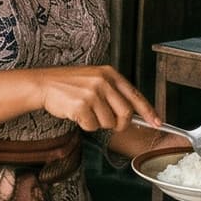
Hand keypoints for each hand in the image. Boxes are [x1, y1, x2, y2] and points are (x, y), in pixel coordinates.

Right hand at [36, 65, 159, 133]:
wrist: (43, 84)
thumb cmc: (69, 84)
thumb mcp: (94, 79)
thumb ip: (113, 92)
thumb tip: (133, 113)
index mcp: (109, 73)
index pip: (135, 95)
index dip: (148, 111)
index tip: (157, 122)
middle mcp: (103, 81)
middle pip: (125, 113)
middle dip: (119, 124)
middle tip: (110, 124)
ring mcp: (92, 93)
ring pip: (108, 123)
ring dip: (97, 123)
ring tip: (85, 111)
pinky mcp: (81, 105)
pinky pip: (92, 126)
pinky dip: (85, 125)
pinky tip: (76, 114)